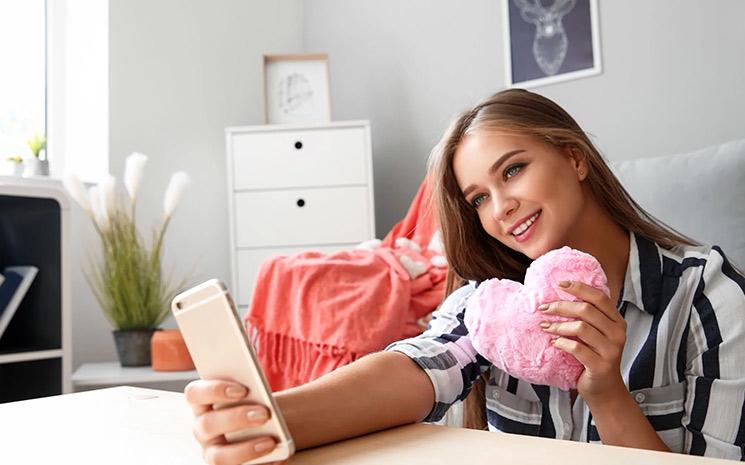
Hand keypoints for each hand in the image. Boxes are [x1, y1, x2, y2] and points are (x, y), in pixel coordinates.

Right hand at [184, 379, 284, 464]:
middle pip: (207, 424)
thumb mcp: (251, 392)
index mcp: (203, 403)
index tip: (243, 390)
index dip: (215, 390)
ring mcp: (212, 452)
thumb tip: (262, 393)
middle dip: (236, 419)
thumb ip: (251, 387)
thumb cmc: (252, 402)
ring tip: (270, 442)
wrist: (264, 426)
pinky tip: (279, 457)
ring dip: (245, 450)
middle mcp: (203, 429)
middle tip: (264, 414)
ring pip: (217, 457)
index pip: (195, 393)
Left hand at [538, 280, 627, 402]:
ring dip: (558, 325)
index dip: (579, 288)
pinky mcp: (601, 365)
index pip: (600, 297)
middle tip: (543, 308)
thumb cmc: (595, 357)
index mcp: (617, 321)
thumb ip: (588, 317)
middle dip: (561, 306)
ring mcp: (611, 350)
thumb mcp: (596, 334)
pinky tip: (553, 342)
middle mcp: (617, 333)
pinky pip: (577, 348)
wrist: (604, 389)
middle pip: (587, 310)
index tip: (560, 284)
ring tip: (545, 327)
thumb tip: (560, 294)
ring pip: (581, 327)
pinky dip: (562, 343)